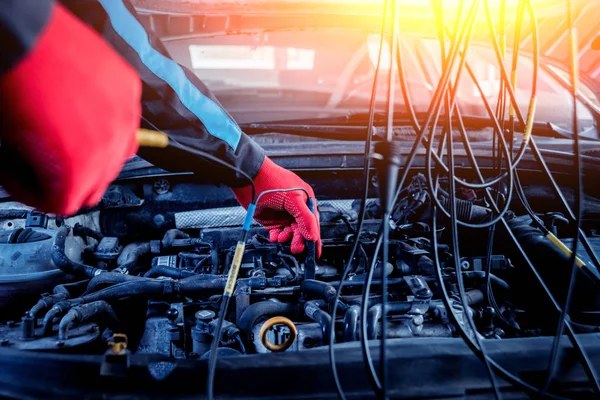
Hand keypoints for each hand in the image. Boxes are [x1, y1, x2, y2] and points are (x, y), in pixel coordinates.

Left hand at [0, 4, 140, 214]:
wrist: (25, 39)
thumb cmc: (14, 88)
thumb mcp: (16, 143)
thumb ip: (37, 168)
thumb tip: (40, 168)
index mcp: (80, 172)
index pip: (64, 205)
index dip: (33, 190)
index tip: (20, 174)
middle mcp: (110, 151)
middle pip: (96, 185)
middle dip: (69, 176)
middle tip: (46, 160)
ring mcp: (125, 119)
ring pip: (118, 153)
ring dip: (93, 149)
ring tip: (68, 132)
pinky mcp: (128, 91)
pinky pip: (123, 118)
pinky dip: (105, 117)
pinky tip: (82, 107)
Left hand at [233, 157, 321, 256]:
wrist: (249, 178)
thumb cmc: (272, 180)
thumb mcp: (293, 199)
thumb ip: (305, 219)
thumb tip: (314, 235)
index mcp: (305, 200)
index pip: (313, 223)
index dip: (314, 238)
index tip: (314, 252)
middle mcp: (296, 208)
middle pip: (301, 230)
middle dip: (299, 240)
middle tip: (295, 248)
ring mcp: (283, 214)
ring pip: (289, 233)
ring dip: (286, 238)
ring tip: (280, 238)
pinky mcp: (271, 219)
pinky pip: (277, 232)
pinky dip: (276, 237)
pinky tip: (274, 237)